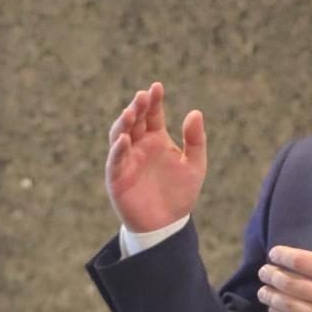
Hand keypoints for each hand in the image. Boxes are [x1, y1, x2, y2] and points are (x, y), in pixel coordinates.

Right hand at [105, 81, 206, 232]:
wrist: (167, 225)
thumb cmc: (180, 194)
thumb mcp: (195, 166)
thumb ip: (196, 141)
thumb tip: (195, 112)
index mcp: (156, 138)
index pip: (153, 114)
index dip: (154, 100)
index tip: (157, 87)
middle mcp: (139, 145)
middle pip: (135, 120)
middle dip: (137, 107)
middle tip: (142, 96)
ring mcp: (126, 160)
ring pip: (120, 135)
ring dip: (123, 123)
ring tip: (130, 112)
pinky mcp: (117, 177)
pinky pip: (115, 160)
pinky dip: (118, 149)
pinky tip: (124, 139)